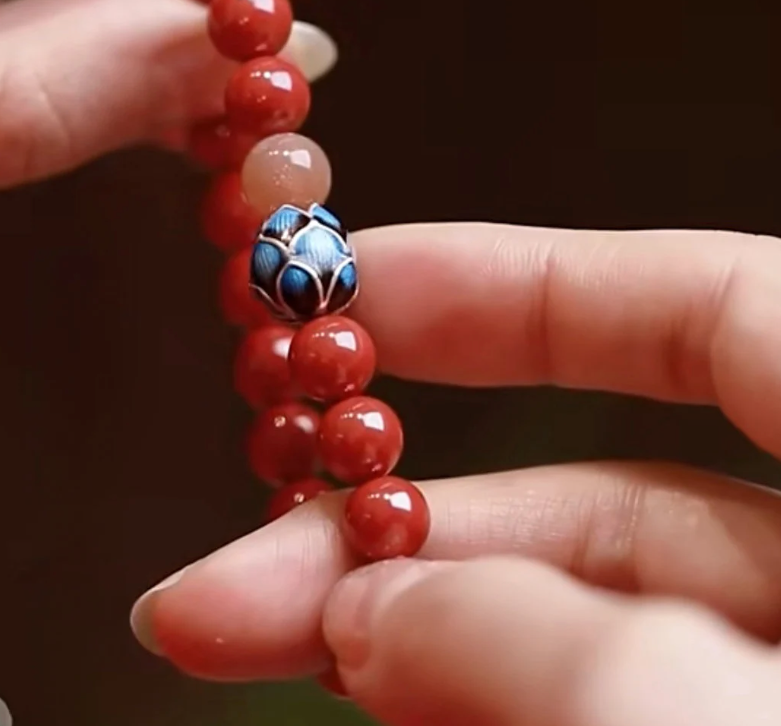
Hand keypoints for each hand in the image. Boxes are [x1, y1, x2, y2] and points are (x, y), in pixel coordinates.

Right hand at [132, 224, 780, 725]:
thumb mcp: (717, 706)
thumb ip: (542, 639)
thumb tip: (365, 611)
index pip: (699, 300)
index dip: (517, 278)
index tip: (356, 285)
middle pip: (605, 494)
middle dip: (407, 520)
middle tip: (243, 564)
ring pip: (593, 618)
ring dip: (423, 629)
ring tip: (274, 640)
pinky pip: (616, 700)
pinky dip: (494, 696)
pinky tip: (385, 697)